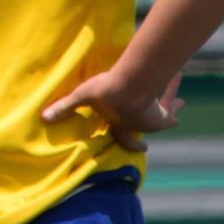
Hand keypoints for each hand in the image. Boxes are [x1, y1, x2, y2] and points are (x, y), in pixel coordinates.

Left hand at [42, 66, 181, 152]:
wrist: (129, 87)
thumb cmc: (103, 94)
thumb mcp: (81, 97)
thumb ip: (64, 106)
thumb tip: (43, 117)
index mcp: (120, 124)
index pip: (126, 138)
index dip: (133, 144)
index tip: (143, 149)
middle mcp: (140, 123)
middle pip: (152, 125)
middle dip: (159, 123)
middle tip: (171, 121)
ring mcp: (153, 115)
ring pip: (165, 110)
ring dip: (171, 104)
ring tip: (180, 101)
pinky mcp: (162, 105)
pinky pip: (169, 95)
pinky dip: (173, 86)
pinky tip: (177, 74)